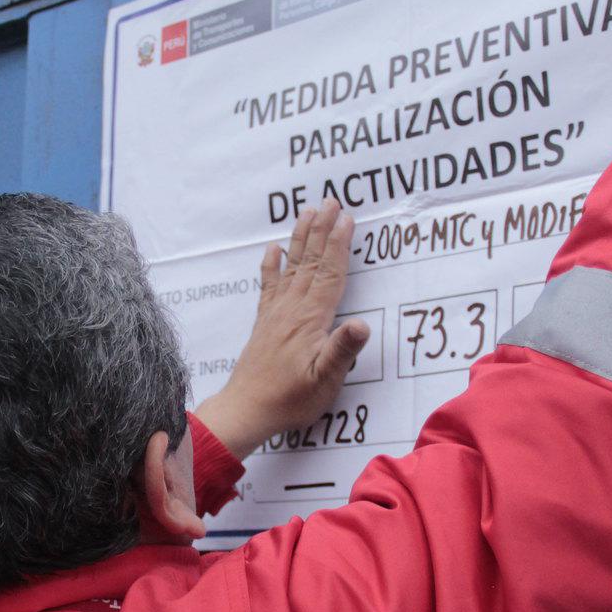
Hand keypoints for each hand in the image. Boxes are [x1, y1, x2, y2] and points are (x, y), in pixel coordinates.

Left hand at [194, 200, 370, 459]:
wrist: (247, 410)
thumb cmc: (291, 399)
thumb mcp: (325, 381)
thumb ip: (342, 351)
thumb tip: (363, 325)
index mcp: (311, 319)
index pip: (330, 274)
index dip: (339, 245)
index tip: (347, 218)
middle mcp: (292, 309)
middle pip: (311, 262)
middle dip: (322, 230)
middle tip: (330, 200)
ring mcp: (276, 314)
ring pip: (292, 267)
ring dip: (301, 239)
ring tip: (306, 212)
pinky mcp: (265, 323)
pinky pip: (269, 286)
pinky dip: (271, 266)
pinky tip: (272, 250)